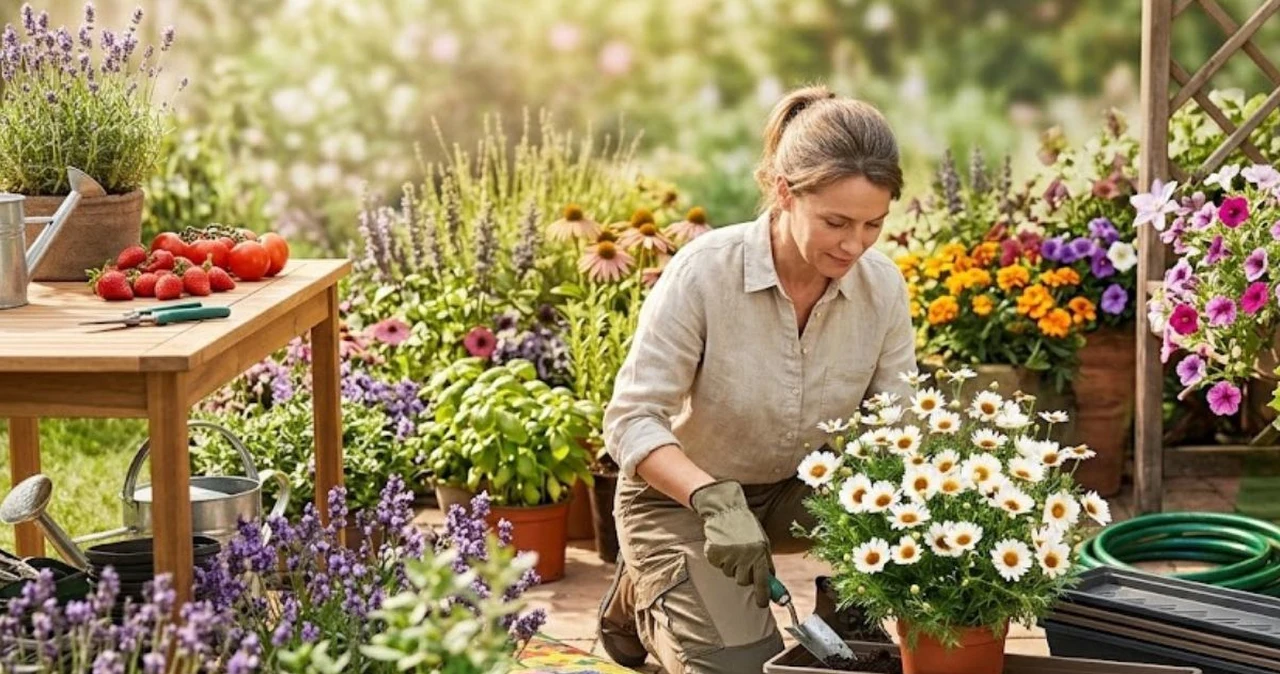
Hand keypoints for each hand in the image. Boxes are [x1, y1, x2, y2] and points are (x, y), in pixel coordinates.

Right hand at [689, 480, 773, 607]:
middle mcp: (745, 556)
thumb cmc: (746, 527)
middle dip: (743, 576)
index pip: (763, 581)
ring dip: (731, 565)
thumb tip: (771, 581)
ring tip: (732, 549)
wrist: (726, 511)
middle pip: (743, 581)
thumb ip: (766, 561)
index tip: (762, 604)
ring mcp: (729, 555)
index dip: (763, 595)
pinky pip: (717, 566)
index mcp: (760, 553)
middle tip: (742, 562)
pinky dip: (719, 559)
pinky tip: (723, 547)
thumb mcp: (763, 542)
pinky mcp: (714, 553)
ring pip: (729, 573)